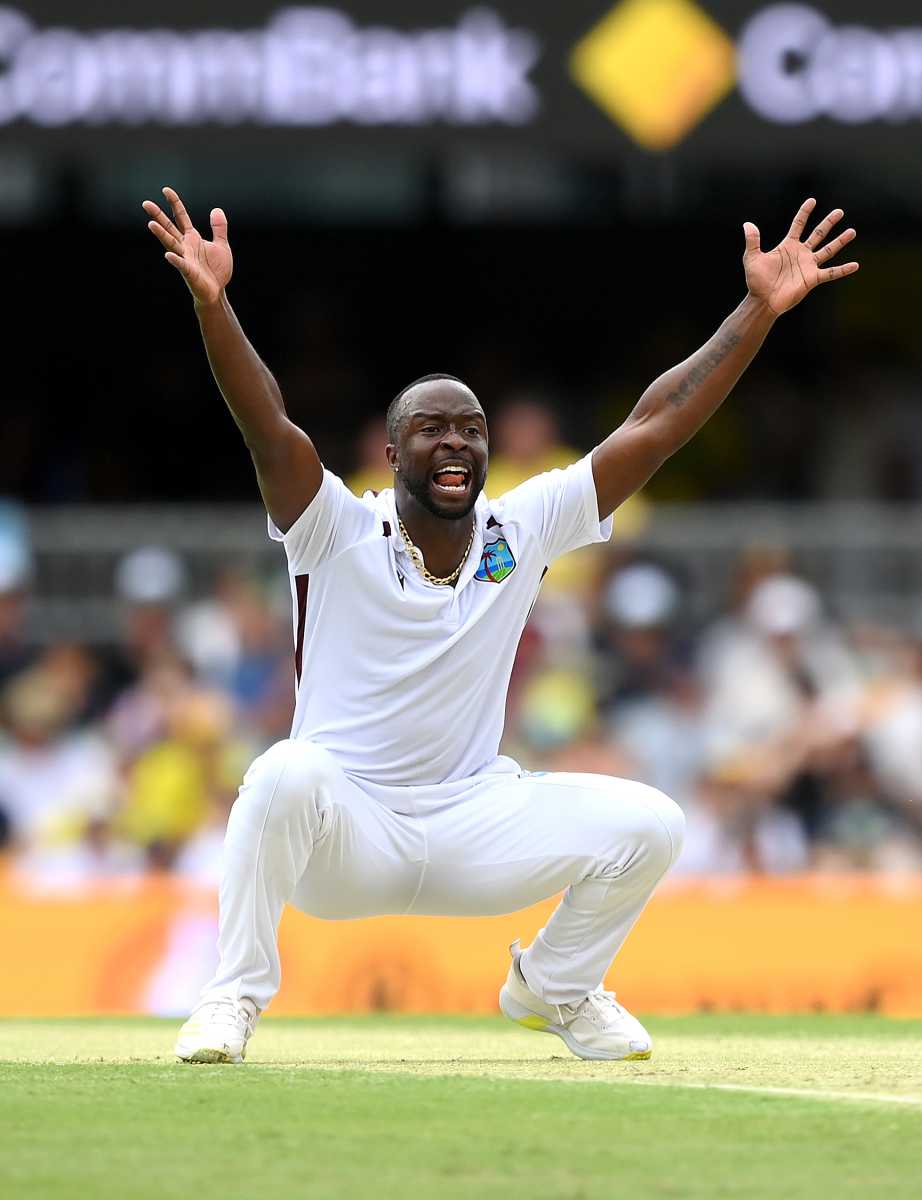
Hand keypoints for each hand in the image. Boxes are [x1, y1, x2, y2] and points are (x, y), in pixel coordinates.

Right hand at [142, 186, 231, 305]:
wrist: (216, 292)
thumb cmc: (216, 270)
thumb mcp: (221, 245)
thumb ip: (219, 228)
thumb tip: (216, 209)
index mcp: (192, 238)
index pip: (180, 217)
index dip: (174, 203)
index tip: (166, 190)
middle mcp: (185, 246)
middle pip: (169, 227)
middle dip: (158, 216)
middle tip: (145, 203)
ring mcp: (185, 259)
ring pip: (171, 244)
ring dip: (161, 234)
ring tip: (151, 224)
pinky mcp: (189, 272)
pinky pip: (181, 265)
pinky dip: (175, 260)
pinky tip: (168, 255)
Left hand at [743, 198, 858, 315]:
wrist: (763, 301)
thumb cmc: (756, 281)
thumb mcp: (752, 258)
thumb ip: (752, 241)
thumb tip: (747, 224)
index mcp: (788, 246)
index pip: (798, 225)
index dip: (804, 213)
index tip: (812, 201)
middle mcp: (801, 253)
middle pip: (818, 234)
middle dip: (828, 223)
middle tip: (839, 211)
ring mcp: (808, 266)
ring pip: (828, 250)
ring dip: (840, 241)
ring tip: (852, 231)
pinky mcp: (812, 279)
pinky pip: (831, 273)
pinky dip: (843, 270)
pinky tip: (855, 265)